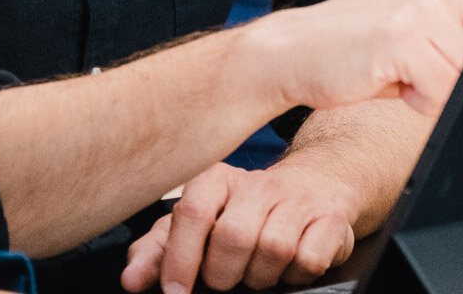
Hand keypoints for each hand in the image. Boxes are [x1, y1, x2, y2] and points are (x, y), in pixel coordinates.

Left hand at [122, 161, 355, 293]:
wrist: (316, 187)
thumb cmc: (249, 213)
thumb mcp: (200, 225)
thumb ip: (161, 251)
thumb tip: (132, 278)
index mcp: (216, 180)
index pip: (192, 213)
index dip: (181, 259)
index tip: (176, 292)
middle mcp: (257, 184)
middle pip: (233, 236)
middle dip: (226, 273)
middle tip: (229, 278)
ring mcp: (297, 198)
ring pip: (272, 249)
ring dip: (262, 275)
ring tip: (259, 271)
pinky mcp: (330, 218)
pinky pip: (307, 259)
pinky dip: (296, 274)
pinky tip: (290, 267)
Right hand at [238, 0, 462, 116]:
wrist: (299, 49)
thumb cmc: (378, 48)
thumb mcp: (442, 27)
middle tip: (443, 76)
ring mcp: (431, 2)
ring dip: (446, 93)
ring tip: (412, 76)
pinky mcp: (406, 33)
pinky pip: (443, 90)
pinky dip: (422, 101)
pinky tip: (395, 84)